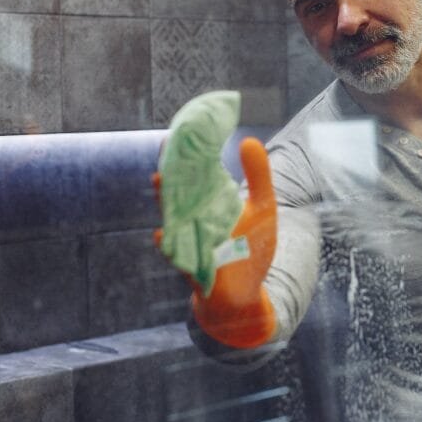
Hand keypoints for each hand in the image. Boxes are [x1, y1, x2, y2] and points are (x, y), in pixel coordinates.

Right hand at [153, 137, 277, 348]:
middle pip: (180, 191)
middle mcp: (196, 217)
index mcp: (211, 201)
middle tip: (166, 148)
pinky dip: (169, 246)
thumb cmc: (251, 248)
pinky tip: (161, 233)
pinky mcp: (194, 267)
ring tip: (159, 180)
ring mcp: (192, 242)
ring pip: (174, 218)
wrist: (246, 292)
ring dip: (166, 202)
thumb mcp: (262, 208)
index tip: (183, 129)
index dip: (190, 154)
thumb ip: (259, 177)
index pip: (196, 173)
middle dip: (173, 172)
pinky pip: (177, 256)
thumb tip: (248, 139)